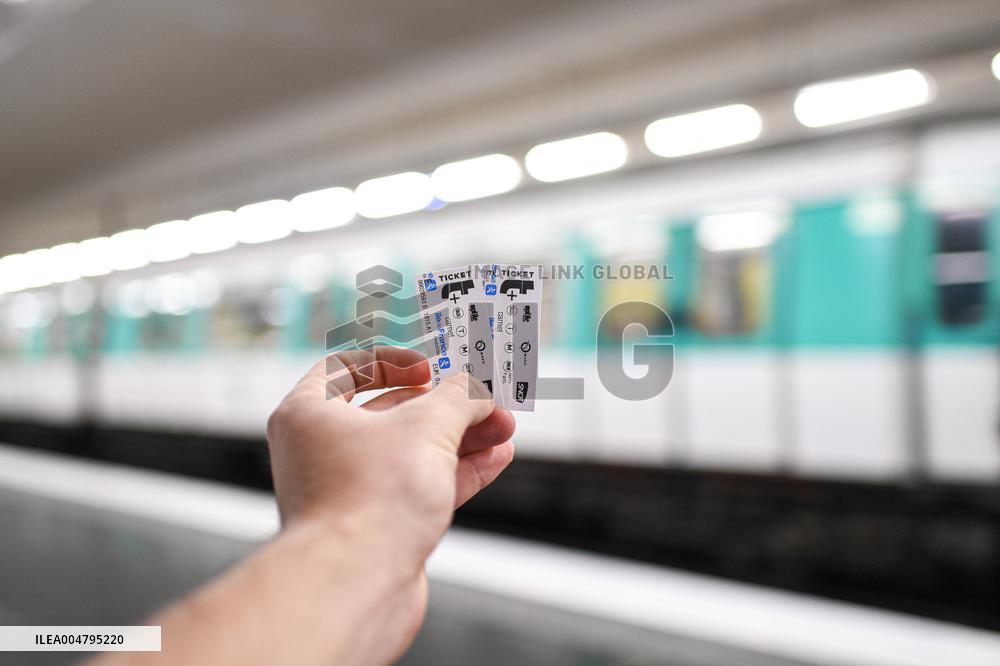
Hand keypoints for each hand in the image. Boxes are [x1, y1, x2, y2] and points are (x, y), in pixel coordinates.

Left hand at [265, 347, 514, 659]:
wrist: (356, 586)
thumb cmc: (369, 499)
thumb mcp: (427, 426)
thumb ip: (457, 398)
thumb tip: (473, 388)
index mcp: (309, 413)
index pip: (344, 368)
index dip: (391, 362)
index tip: (429, 368)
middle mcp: (321, 451)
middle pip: (389, 413)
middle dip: (445, 405)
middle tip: (484, 399)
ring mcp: (348, 491)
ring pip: (410, 452)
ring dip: (459, 438)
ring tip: (502, 428)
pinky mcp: (375, 527)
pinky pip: (418, 488)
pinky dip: (456, 472)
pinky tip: (495, 458)